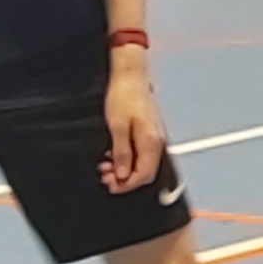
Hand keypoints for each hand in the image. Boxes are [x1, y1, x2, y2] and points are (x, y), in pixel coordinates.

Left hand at [100, 55, 165, 194]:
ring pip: (142, 164)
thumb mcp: (117, 127)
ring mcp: (153, 137)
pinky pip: (140, 154)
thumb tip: (124, 173)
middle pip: (145, 172)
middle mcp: (156, 141)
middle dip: (125, 179)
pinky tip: (114, 156)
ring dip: (125, 170)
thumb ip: (122, 153)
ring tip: (107, 167)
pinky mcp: (148, 132)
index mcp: (150, 141)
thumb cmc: (123, 96)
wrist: (129, 77)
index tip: (113, 186)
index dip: (128, 185)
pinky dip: (127, 159)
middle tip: (106, 178)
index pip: (144, 174)